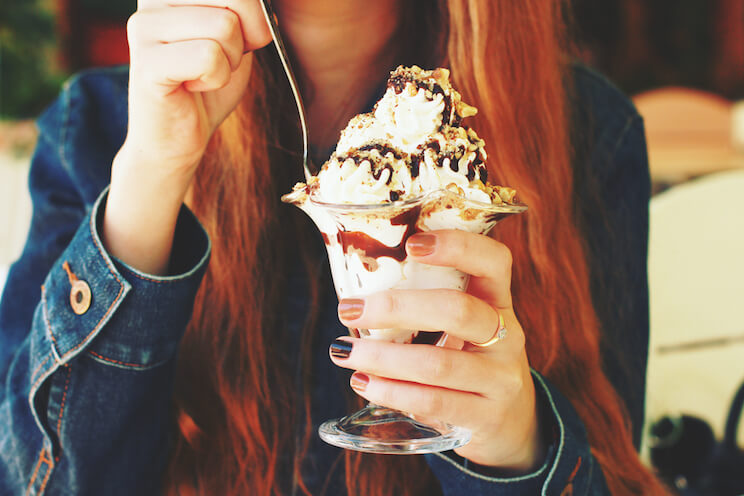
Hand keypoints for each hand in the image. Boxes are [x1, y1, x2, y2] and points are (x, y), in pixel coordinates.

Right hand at [104, 0, 271, 273]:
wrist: (178, 138)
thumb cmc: (209, 86)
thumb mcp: (239, 38)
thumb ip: (248, 11)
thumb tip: (264, 5)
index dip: (256, 19)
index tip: (231, 44)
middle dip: (244, 40)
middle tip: (218, 62)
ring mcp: (144, 25)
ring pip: (226, 27)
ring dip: (228, 63)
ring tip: (203, 75)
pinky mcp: (146, 61)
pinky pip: (209, 57)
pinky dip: (215, 79)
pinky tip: (192, 86)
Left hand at [330, 230, 545, 471]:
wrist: (510, 422)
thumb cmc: (469, 360)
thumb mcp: (465, 328)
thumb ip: (427, 306)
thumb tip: (355, 291)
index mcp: (499, 302)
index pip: (494, 262)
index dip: (458, 247)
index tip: (412, 244)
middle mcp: (507, 336)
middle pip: (459, 311)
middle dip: (397, 308)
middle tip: (349, 309)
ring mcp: (500, 379)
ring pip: (439, 363)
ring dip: (382, 357)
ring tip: (343, 351)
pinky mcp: (486, 417)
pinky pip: (433, 402)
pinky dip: (392, 392)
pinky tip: (364, 383)